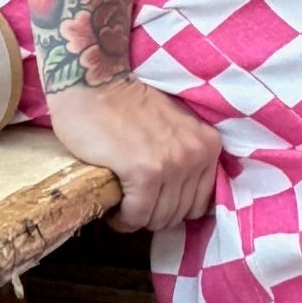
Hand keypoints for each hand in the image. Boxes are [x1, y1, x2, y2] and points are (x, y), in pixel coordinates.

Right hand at [45, 75, 221, 233]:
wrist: (93, 83)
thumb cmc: (125, 104)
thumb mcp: (173, 126)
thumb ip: (185, 154)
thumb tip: (179, 198)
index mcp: (208, 143)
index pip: (198, 203)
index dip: (171, 208)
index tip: (149, 203)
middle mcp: (196, 154)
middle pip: (177, 214)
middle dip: (152, 215)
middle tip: (130, 205)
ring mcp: (172, 163)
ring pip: (158, 218)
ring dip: (136, 219)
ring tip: (120, 205)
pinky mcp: (145, 172)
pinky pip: (136, 215)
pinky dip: (122, 219)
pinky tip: (112, 209)